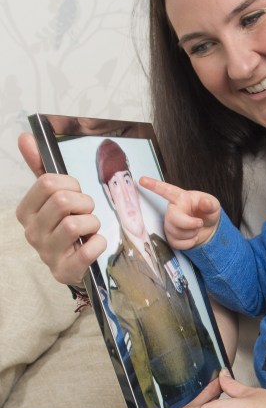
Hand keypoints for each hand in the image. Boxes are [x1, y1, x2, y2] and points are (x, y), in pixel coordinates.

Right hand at [16, 133, 105, 284]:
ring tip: (89, 229)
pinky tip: (94, 243)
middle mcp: (32, 232)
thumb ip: (39, 167)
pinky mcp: (65, 270)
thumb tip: (25, 137)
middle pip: (63, 201)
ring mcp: (47, 253)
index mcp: (26, 212)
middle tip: (84, 212)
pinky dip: (98, 243)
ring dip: (92, 222)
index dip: (70, 184)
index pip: (48, 183)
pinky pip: (88, 249)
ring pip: (75, 224)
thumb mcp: (52, 197)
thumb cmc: (63, 226)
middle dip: (84, 203)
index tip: (74, 193)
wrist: (72, 264)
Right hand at [139, 177, 220, 249]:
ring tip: (197, 228)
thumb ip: (210, 203)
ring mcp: (170, 224)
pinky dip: (189, 243)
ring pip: (175, 232)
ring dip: (191, 233)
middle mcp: (173, 210)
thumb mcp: (213, 205)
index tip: (142, 180)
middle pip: (172, 218)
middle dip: (188, 224)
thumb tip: (205, 203)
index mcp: (181, 198)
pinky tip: (193, 237)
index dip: (154, 185)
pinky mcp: (171, 237)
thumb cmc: (207, 212)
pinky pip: (176, 243)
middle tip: (200, 223)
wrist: (209, 229)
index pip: (166, 190)